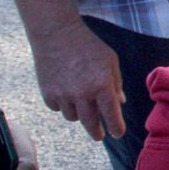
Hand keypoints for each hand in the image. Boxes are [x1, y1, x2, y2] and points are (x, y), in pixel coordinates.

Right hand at [31, 21, 124, 140]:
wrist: (57, 33)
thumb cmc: (88, 46)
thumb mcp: (110, 61)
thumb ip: (116, 83)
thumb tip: (120, 103)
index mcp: (102, 85)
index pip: (111, 115)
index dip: (116, 128)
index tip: (117, 134)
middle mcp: (82, 93)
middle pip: (90, 124)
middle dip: (97, 133)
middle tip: (100, 136)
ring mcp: (63, 94)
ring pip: (73, 117)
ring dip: (79, 114)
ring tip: (82, 104)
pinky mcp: (47, 93)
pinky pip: (57, 108)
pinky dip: (63, 105)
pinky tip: (66, 95)